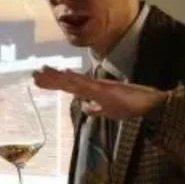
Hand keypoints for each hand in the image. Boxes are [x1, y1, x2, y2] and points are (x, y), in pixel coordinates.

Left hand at [32, 66, 168, 120]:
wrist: (151, 104)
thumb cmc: (134, 104)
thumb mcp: (110, 111)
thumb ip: (96, 108)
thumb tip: (85, 107)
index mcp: (93, 91)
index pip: (69, 86)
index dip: (55, 82)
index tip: (40, 78)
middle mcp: (93, 86)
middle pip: (67, 82)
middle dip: (51, 79)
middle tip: (33, 74)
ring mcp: (98, 87)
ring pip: (73, 81)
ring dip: (57, 77)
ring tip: (41, 73)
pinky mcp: (104, 90)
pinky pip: (86, 85)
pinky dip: (74, 80)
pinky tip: (64, 75)